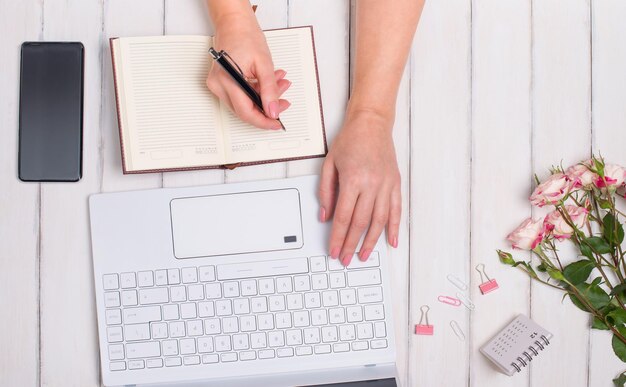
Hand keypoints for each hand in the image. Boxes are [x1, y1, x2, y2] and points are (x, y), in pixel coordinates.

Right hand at [206, 15, 290, 128]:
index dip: (263, 121)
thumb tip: (273, 111)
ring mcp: (217, 85)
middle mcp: (218, 85)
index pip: (246, 112)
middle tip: (283, 101)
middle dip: (267, 107)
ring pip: (244, 104)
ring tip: (279, 84)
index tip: (276, 123)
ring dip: (263, 98)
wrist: (234, 24)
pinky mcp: (221, 83)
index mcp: (227, 80)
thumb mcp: (264, 64)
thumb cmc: (246, 37)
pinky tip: (268, 84)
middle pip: (245, 110)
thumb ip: (270, 90)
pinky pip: (240, 96)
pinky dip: (256, 92)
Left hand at [319, 110, 400, 265]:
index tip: (334, 250)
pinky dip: (394, 228)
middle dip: (352, 244)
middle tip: (346, 258)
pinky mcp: (395, 184)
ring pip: (379, 221)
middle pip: (360, 223)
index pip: (343, 217)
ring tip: (364, 255)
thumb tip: (325, 216)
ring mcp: (386, 185)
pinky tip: (391, 241)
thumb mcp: (329, 164)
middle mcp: (371, 184)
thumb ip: (326, 192)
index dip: (338, 237)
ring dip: (371, 241)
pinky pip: (396, 210)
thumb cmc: (350, 140)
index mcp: (353, 179)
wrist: (371, 123)